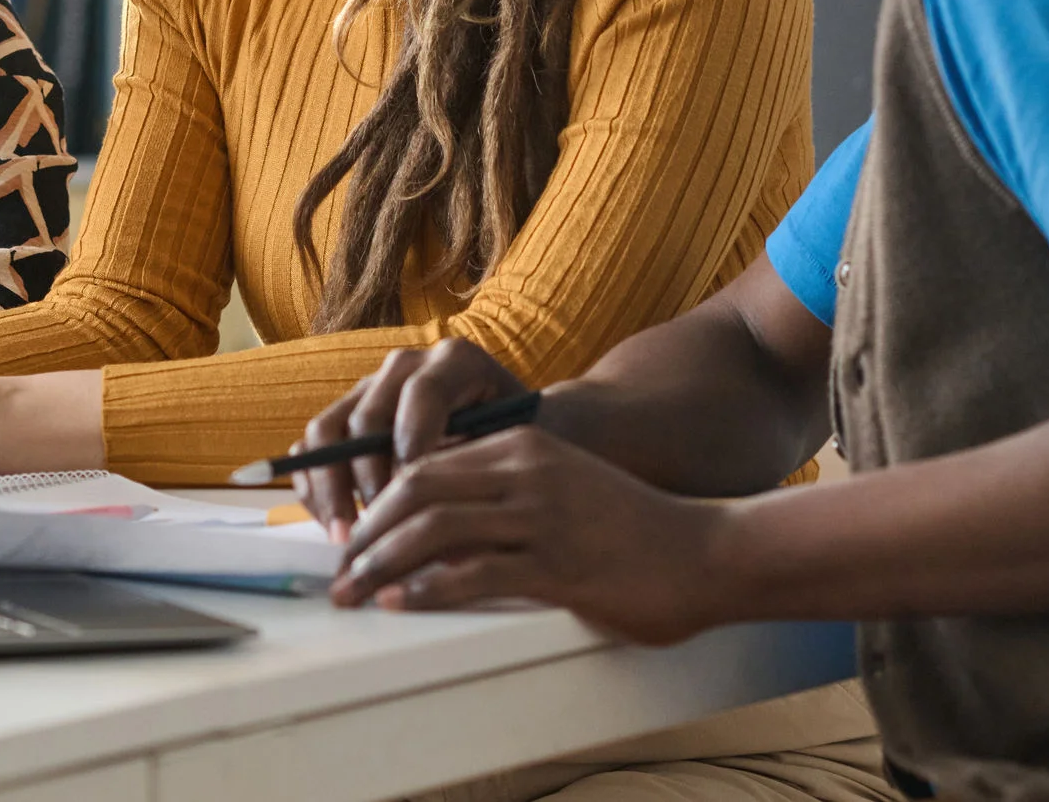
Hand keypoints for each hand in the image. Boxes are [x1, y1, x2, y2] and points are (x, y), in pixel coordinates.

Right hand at [295, 339, 528, 541]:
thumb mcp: (516, 452)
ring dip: (329, 488)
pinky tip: (335, 527)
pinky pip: (311, 446)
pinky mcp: (346, 415)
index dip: (413, 451)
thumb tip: (447, 532)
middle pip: (365, 417)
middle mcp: (405, 365)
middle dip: (366, 481)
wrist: (518, 432)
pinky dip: (314, 486)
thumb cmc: (524, 445)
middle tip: (375, 533)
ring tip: (347, 537)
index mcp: (456, 361)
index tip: (420, 505)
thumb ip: (483, 474)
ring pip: (327, 430)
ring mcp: (370, 388)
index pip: (422, 395)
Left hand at [329, 423, 726, 645]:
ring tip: (356, 592)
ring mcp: (541, 516)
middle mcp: (525, 471)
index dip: (378, 501)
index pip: (425, 464)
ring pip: (434, 530)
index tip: (354, 536)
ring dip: (383, 564)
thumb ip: (506, 495)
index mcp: (521, 445)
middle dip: (368, 533)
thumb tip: (438, 530)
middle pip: (417, 491)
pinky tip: (402, 603)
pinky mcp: (557, 564)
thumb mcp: (560, 487)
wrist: (706, 550)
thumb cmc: (630, 527)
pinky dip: (427, 589)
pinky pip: (475, 573)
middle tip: (342, 572)